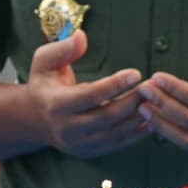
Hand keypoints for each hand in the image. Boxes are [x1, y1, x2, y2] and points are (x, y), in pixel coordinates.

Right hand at [23, 27, 152, 155]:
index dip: (115, 84)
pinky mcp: (87, 152)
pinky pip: (116, 145)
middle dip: (133, 101)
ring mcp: (77, 144)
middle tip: (152, 87)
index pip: (91, 95)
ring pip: (114, 133)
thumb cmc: (42, 84)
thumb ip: (63, 48)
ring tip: (156, 101)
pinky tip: (151, 121)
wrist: (31, 120)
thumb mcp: (44, 61)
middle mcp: (66, 128)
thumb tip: (81, 36)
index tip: (136, 73)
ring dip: (138, 118)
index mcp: (55, 104)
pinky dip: (135, 134)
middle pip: (107, 116)